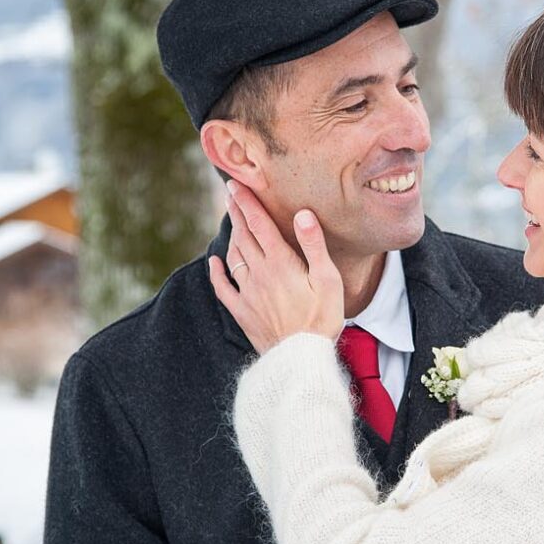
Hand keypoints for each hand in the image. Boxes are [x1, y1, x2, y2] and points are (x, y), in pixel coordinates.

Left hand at [208, 181, 343, 353]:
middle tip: (230, 194)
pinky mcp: (242, 311)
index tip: (237, 185)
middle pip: (244, 236)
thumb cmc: (322, 319)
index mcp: (280, 263)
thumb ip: (314, 245)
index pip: (259, 224)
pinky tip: (215, 261)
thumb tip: (302, 214)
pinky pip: (223, 287)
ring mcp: (247, 293)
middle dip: (237, 212)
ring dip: (231, 235)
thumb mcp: (328, 280)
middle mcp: (259, 273)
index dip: (248, 202)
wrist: (302, 358)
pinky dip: (216, 271)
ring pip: (234, 256)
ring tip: (231, 221)